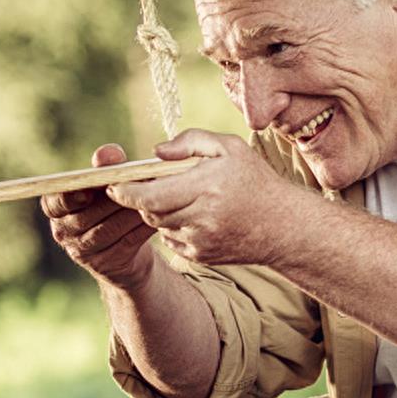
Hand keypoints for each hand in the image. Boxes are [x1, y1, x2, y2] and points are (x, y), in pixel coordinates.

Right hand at [40, 144, 159, 285]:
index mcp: (55, 207)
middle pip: (87, 216)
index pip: (55, 203)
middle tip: (141, 183)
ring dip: (133, 212)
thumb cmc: (110, 205)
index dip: (70, 198)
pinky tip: (159, 217)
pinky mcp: (104, 265)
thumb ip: (105, 167)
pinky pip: (126, 243)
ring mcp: (82, 252)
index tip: (89, 191)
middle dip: (115, 198)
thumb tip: (110, 153)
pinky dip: (143, 228)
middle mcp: (62, 231)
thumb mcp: (106, 184)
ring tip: (154, 198)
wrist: (124, 249)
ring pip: (109, 229)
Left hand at [106, 130, 299, 267]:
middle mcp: (202, 218)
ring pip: (160, 226)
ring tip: (179, 196)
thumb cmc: (254, 180)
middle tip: (141, 186)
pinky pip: (171, 239)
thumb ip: (190, 141)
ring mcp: (201, 241)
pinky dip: (173, 226)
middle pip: (151, 211)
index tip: (113, 185)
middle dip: (142, 198)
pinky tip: (193, 215)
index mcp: (207, 187)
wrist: (282, 227)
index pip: (152, 195)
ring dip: (159, 211)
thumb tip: (156, 153)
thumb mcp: (229, 147)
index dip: (127, 192)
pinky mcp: (201, 256)